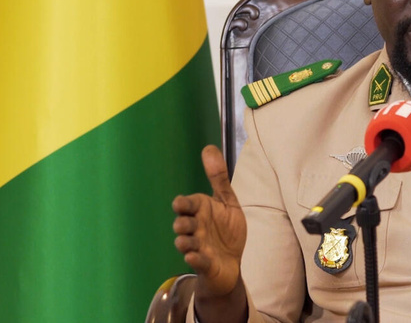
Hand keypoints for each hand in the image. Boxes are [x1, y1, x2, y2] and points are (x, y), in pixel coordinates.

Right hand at [172, 145, 246, 297]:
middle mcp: (195, 228)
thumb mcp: (227, 202)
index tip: (180, 203)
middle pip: (182, 224)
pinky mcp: (205, 263)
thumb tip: (209, 147)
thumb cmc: (226, 230)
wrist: (231, 262)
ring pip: (185, 244)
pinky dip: (195, 259)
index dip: (182, 204)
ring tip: (185, 242)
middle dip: (181, 224)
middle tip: (183, 224)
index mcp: (200, 211)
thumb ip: (218, 178)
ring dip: (184, 243)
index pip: (187, 204)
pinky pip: (198, 262)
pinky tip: (194, 257)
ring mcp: (198, 246)